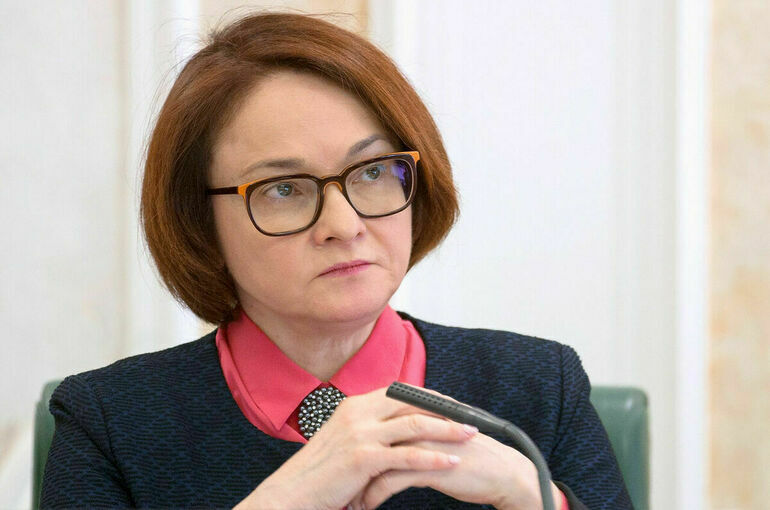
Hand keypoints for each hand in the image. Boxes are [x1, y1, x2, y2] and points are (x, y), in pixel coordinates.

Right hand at [234, 387, 477, 509]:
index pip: (401, 392)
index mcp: (356, 405)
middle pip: (413, 403)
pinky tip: (452, 461)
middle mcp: (359, 412)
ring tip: (470, 435)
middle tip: (471, 417)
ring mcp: (360, 433)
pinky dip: (433, 457)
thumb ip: (369, 428)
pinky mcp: (363, 458)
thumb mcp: (344, 438)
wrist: (292, 492)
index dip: (430, 397)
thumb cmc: (321, 471)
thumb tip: (396, 427)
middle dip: (446, 409)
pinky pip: (407, 455)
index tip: (453, 405)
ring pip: (414, 425)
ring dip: (447, 429)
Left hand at [349, 388, 564, 509]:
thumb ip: (409, 430)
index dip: (353, 442)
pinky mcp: (428, 464)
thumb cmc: (465, 455)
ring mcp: (420, 441)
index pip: (371, 421)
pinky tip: (369, 505)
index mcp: (414, 410)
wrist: (500, 471)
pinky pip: (389, 480)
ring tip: (350, 499)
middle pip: (367, 439)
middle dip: (349, 464)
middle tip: (337, 482)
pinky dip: (374, 495)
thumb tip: (383, 436)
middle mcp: (414, 420)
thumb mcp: (434, 436)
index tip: (340, 460)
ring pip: (374, 461)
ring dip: (358, 483)